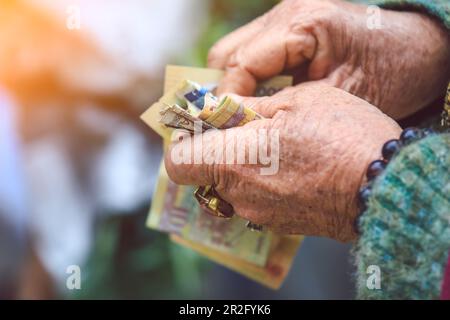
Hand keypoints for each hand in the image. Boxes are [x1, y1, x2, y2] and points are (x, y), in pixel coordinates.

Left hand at [165, 83, 400, 241]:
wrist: (385, 186)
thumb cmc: (342, 136)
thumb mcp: (295, 102)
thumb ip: (248, 107)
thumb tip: (222, 108)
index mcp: (234, 161)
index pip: (178, 162)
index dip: (182, 142)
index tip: (200, 126)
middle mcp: (240, 194)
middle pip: (206, 171)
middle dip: (219, 148)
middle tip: (246, 126)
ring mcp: (259, 213)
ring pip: (233, 184)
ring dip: (244, 163)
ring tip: (278, 144)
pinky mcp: (279, 223)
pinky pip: (257, 196)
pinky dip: (263, 180)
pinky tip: (293, 164)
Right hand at [208, 0, 449, 118]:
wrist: (418, 51)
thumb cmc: (389, 74)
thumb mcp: (336, 99)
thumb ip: (284, 108)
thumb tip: (239, 123)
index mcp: (303, 23)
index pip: (241, 63)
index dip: (229, 101)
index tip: (227, 131)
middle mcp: (287, 11)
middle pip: (227, 53)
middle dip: (228, 92)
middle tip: (236, 124)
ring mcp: (286, 15)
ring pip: (235, 51)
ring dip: (239, 85)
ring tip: (250, 114)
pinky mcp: (289, 25)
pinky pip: (254, 52)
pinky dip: (253, 78)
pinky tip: (266, 99)